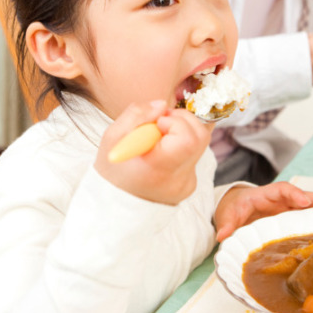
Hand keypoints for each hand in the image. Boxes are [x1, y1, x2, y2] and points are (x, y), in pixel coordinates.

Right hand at [95, 100, 210, 205]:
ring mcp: (188, 184)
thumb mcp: (112, 138)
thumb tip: (162, 105)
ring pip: (199, 144)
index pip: (188, 138)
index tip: (157, 123)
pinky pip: (193, 155)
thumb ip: (136, 114)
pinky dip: (180, 147)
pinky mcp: (190, 184)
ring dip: (182, 131)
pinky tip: (161, 154)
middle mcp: (179, 179)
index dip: (175, 121)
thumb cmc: (112, 170)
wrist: (115, 207)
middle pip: (200, 136)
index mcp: (159, 168)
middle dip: (182, 120)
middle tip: (160, 123)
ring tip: (158, 138)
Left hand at [214, 182, 312, 241]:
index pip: (282, 190)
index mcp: (266, 195)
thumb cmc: (235, 209)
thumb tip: (223, 236)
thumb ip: (228, 224)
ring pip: (310, 205)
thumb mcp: (229, 215)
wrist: (235, 210)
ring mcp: (288, 209)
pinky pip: (309, 216)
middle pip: (302, 195)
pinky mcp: (292, 218)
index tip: (303, 201)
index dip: (294, 194)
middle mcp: (281, 200)